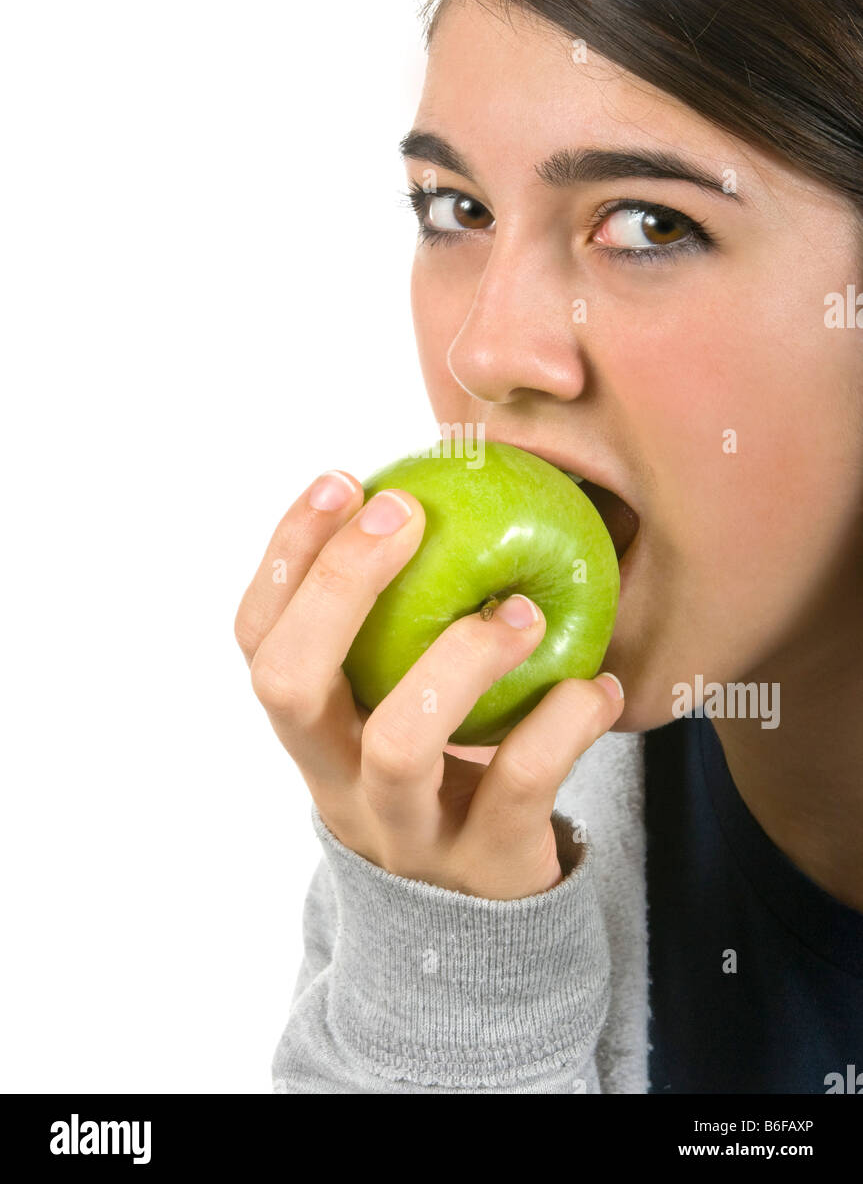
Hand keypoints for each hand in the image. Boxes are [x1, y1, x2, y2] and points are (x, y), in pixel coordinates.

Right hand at [234, 469, 624, 899]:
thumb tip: (442, 492)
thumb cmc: (448, 776)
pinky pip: (519, 784)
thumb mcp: (400, 711)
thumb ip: (401, 630)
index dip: (286, 557)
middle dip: (338, 587)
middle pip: (291, 687)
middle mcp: (338, 783)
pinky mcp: (486, 864)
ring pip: (400, 746)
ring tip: (523, 611)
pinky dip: (565, 720)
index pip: (258, 639)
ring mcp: (407, 832)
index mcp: (312, 733)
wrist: (479, 930)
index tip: (343, 479)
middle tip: (406, 515)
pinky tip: (598, 683)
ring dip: (460, 658)